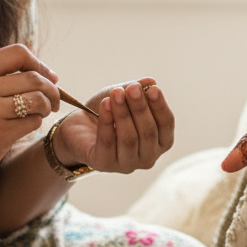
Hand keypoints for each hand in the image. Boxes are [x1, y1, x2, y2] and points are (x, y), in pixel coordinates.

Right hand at [0, 44, 60, 186]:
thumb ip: (2, 75)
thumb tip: (42, 63)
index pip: (18, 53)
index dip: (39, 64)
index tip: (48, 77)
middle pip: (34, 78)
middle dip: (52, 89)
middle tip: (53, 100)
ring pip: (38, 99)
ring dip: (47, 106)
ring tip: (41, 112)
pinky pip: (33, 122)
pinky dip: (36, 123)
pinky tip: (25, 126)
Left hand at [53, 79, 173, 173]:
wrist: (79, 128)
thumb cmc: (109, 112)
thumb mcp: (125, 97)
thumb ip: (139, 90)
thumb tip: (151, 82)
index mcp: (160, 141)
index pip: (166, 124)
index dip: (160, 106)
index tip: (152, 89)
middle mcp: (148, 157)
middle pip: (148, 132)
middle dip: (140, 108)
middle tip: (132, 88)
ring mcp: (127, 164)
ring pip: (129, 138)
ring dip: (123, 113)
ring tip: (116, 93)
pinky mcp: (104, 165)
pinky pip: (108, 142)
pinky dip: (107, 121)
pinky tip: (105, 104)